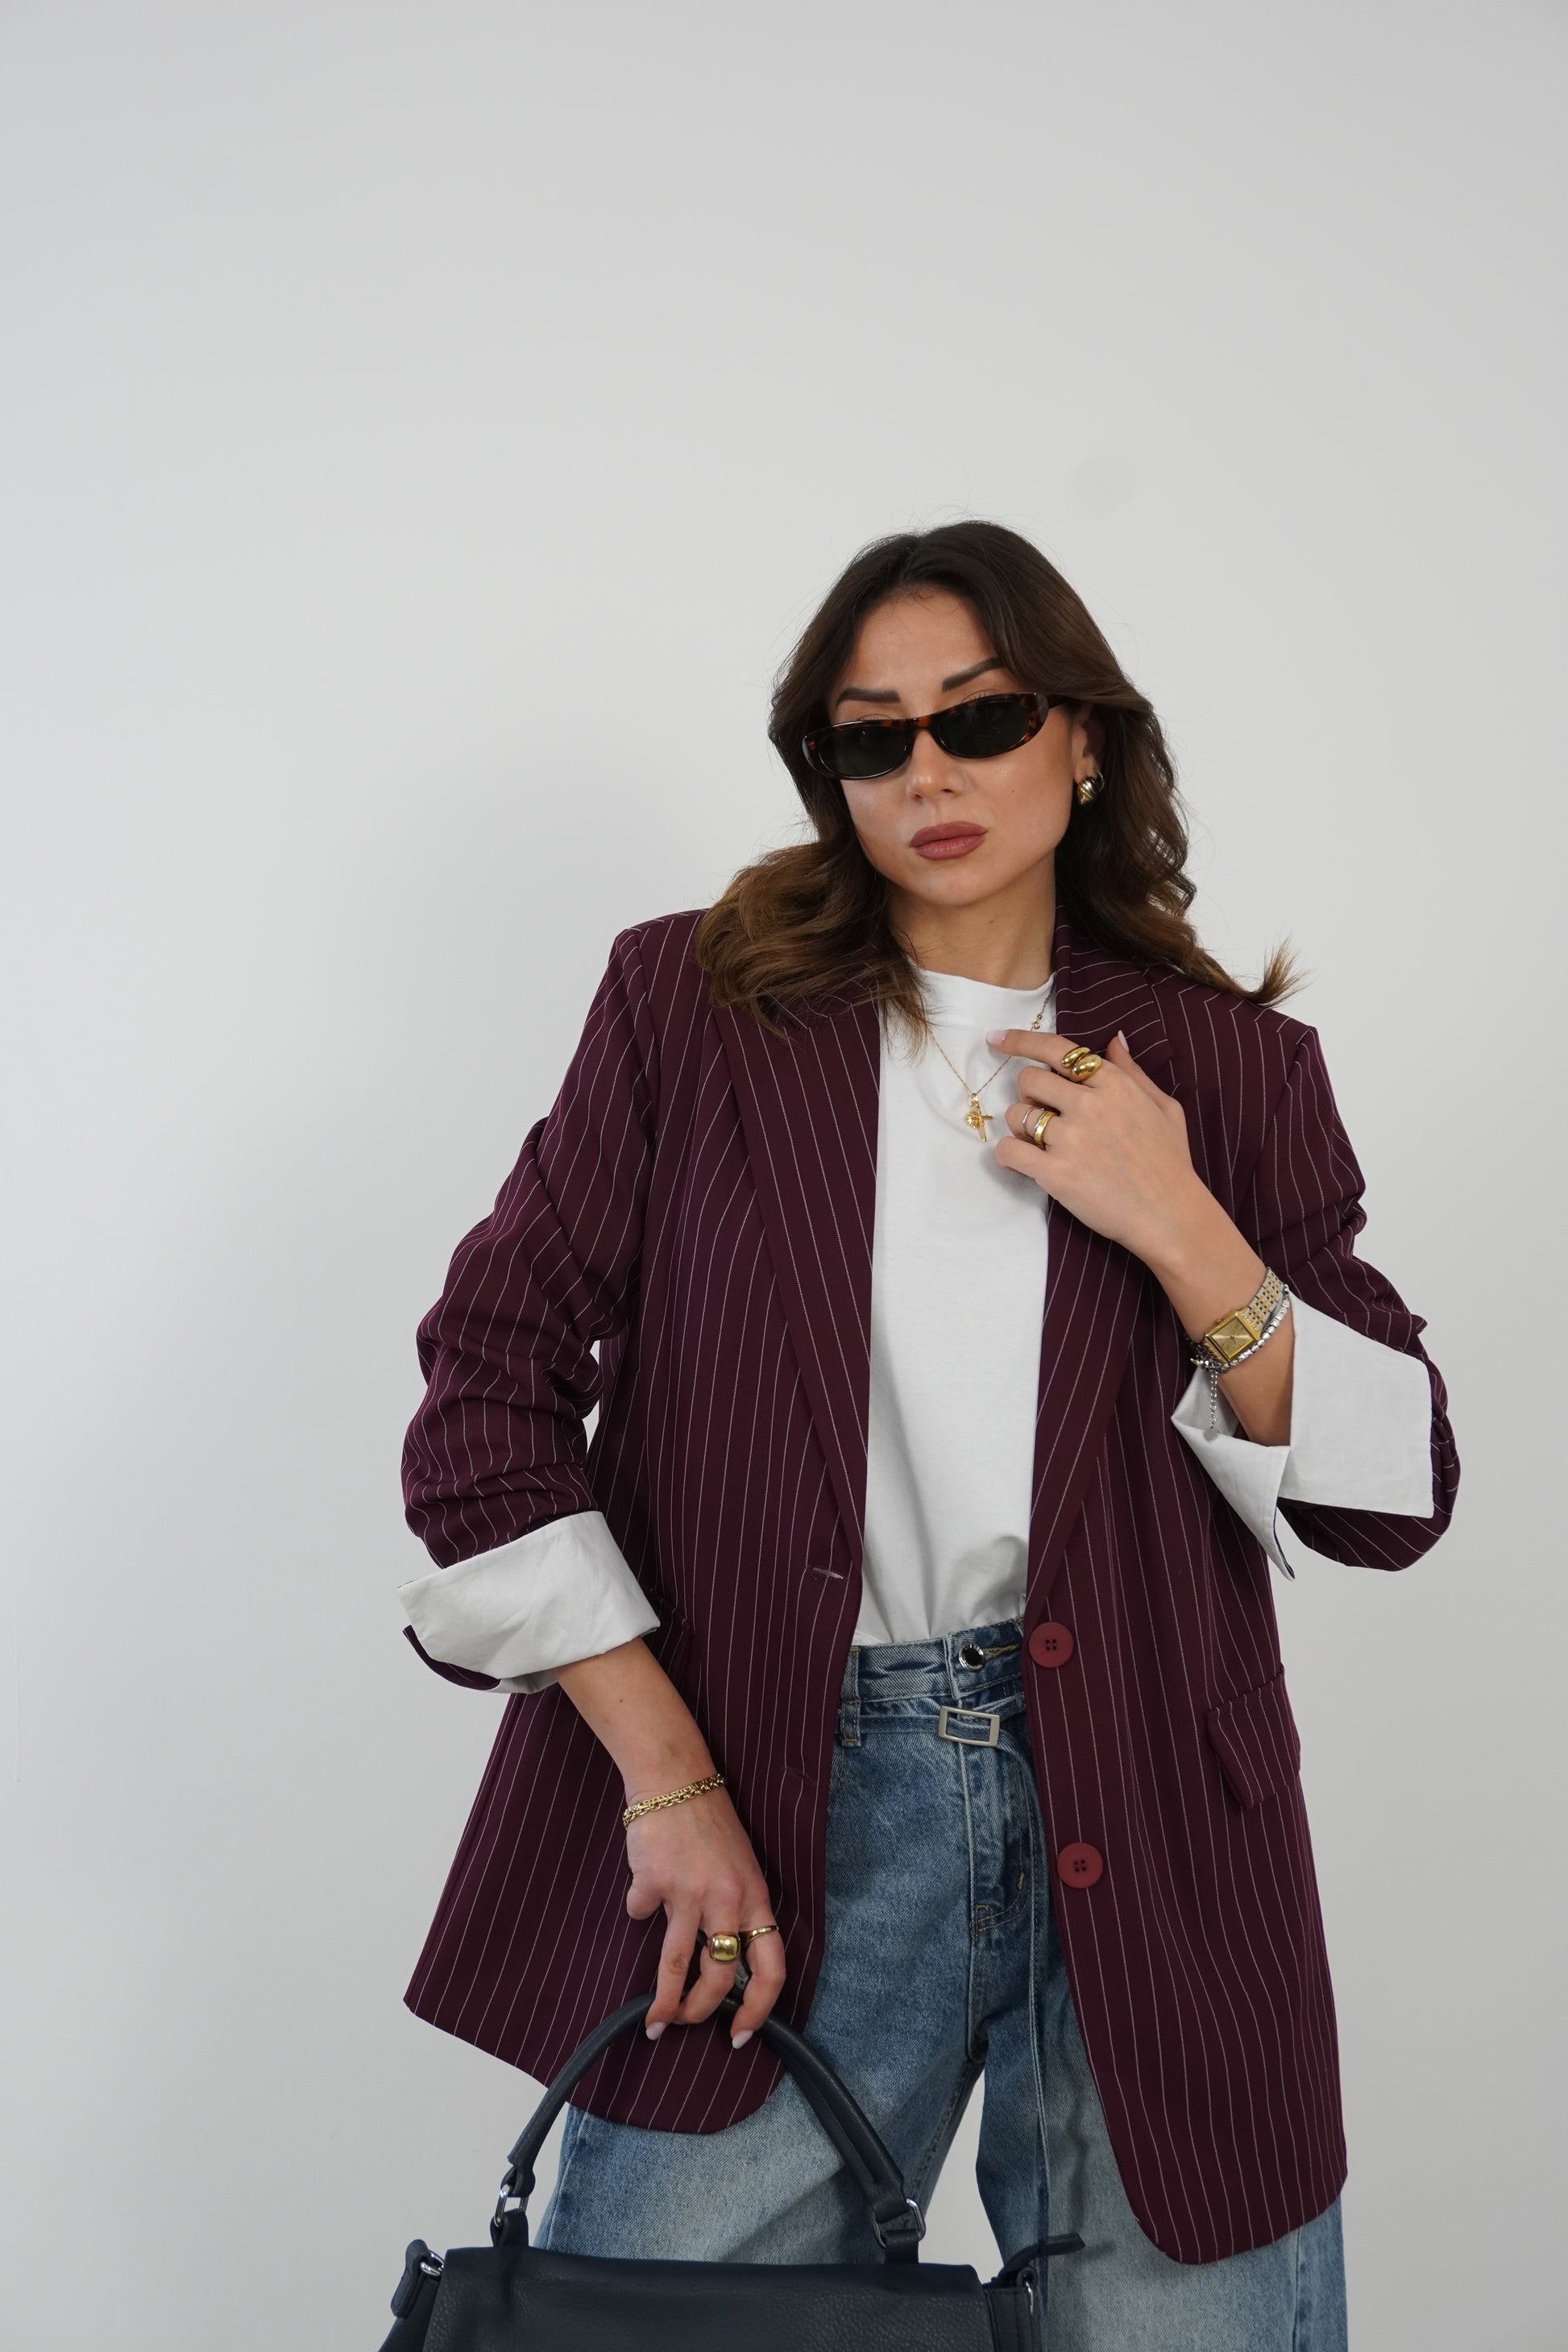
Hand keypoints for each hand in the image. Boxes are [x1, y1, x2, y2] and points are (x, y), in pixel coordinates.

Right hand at [553, 1637, 785, 2048]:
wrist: (675, 1776)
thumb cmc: (709, 1823)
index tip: (741, 2034)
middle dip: (700, 2012)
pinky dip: (639, 1907)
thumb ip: (736, 1911)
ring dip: (664, 2001)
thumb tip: (722, 1963)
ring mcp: (689, 1891)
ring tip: (655, 2022)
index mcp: (756, 1896)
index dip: (759, 2008)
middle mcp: (727, 1898)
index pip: (770, 1967)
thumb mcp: (740, 1867)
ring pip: (674, 1964)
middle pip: (718, 1976)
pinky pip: (641, 1912)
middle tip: (686, 2024)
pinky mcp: (654, 1882)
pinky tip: (642, 1886)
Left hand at [990, 1028, 1210, 1272]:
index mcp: (1114, 1084)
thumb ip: (1133, 1072)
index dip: (1021, 1041)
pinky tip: (1022, 1163)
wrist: (1171, 1216)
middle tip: (1045, 1116)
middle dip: (1029, 1095)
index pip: (1056, 1049)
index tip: (997, 1040)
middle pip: (1028, 1080)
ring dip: (1020, 1128)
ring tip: (1042, 1146)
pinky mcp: (1055, 1173)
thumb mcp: (1164, 1107)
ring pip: (1016, 1115)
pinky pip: (1008, 1152)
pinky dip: (1007, 1156)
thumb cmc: (1170, 1163)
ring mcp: (1071, 1138)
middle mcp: (1089, 1104)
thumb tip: (1114, 1041)